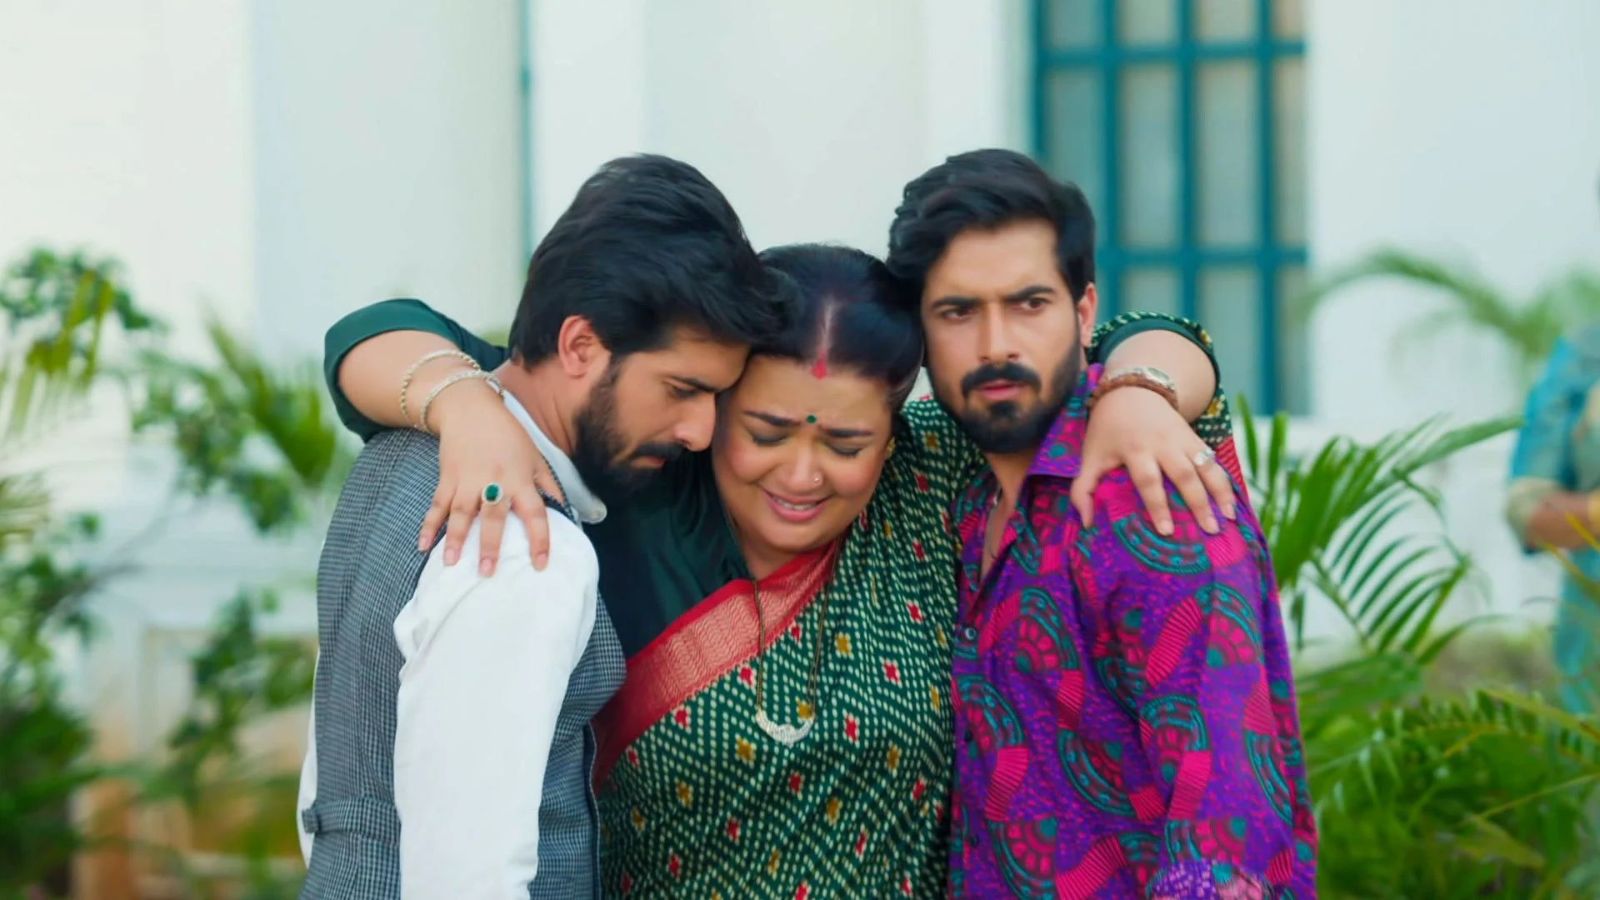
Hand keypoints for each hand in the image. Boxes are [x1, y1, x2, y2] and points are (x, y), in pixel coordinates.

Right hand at [417, 384, 558, 573]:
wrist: (470, 408)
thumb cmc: (508, 434)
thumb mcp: (535, 456)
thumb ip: (548, 485)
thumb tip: (566, 512)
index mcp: (520, 478)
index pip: (535, 513)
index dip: (540, 539)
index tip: (540, 565)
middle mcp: (494, 480)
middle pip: (493, 516)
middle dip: (490, 544)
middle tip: (487, 572)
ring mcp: (467, 479)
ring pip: (461, 513)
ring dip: (455, 538)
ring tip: (450, 563)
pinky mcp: (447, 477)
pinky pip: (437, 504)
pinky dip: (429, 524)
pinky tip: (423, 545)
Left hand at [1071, 386, 1237, 534]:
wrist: (1132, 390)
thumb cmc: (1108, 430)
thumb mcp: (1090, 455)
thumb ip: (1083, 489)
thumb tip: (1086, 522)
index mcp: (1135, 449)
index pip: (1148, 480)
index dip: (1158, 506)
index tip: (1167, 531)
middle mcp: (1163, 443)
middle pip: (1185, 474)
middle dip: (1198, 503)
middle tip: (1209, 530)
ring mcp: (1183, 439)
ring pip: (1206, 465)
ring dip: (1220, 492)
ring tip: (1229, 518)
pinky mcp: (1195, 437)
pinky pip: (1214, 459)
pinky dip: (1225, 480)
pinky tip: (1232, 501)